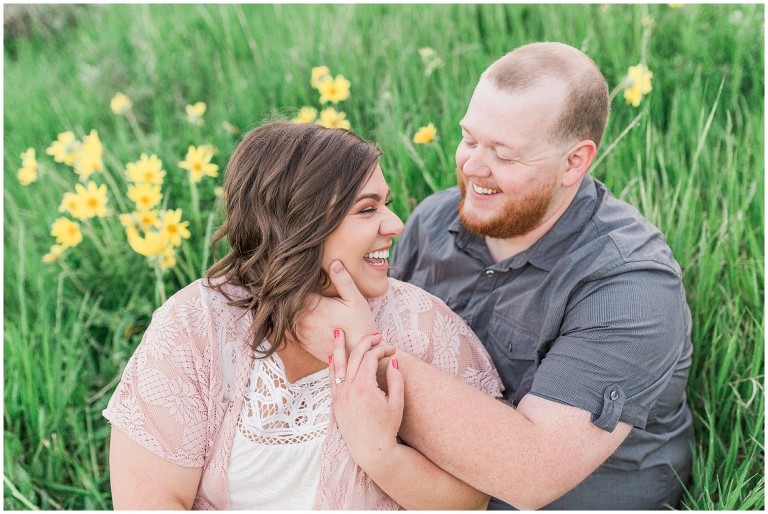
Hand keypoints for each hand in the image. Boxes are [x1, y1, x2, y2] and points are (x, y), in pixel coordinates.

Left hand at [297, 260, 377, 360]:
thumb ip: (343, 281)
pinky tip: (299, 315)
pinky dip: (290, 322)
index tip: (296, 274)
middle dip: (290, 294)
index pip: (294, 289)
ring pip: (285, 316)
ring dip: (288, 309)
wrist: (359, 356)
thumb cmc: (360, 326)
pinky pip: (288, 330)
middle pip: (287, 302)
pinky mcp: (302, 344)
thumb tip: (334, 262)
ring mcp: (301, 333)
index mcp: (313, 306)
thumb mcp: (355, 300)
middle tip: (288, 284)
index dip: (295, 281)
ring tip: (290, 299)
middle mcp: (302, 320)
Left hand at [330, 329, 403, 468]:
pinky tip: (331, 356)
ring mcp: (340, 395)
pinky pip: (332, 378)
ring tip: (337, 332)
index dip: (382, 350)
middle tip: (376, 334)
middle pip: (355, 356)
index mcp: (364, 387)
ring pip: (338, 364)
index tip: (392, 350)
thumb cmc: (386, 428)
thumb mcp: (397, 403)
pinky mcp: (336, 402)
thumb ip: (396, 379)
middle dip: (366, 342)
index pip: (371, 357)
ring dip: (339, 347)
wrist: (371, 450)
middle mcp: (349, 388)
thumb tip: (393, 360)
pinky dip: (332, 365)